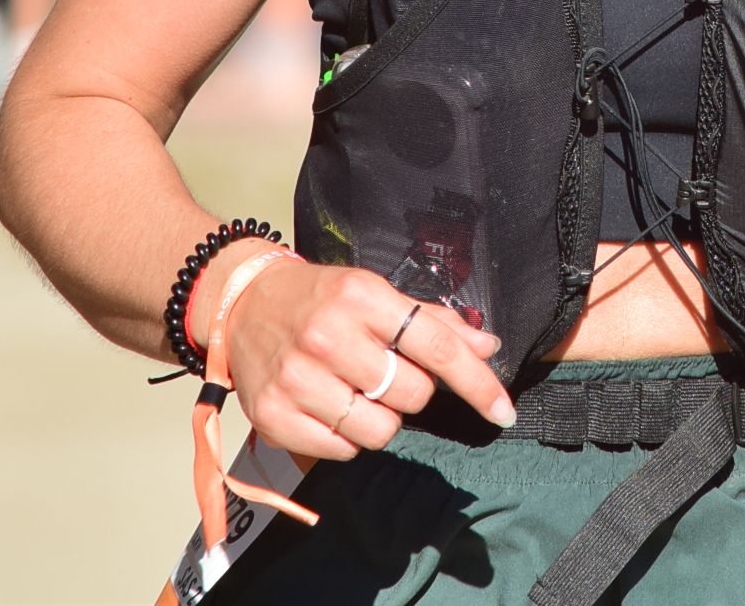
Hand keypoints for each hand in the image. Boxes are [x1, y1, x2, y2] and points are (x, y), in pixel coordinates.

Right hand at [210, 250, 514, 462]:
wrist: (241, 303)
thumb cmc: (320, 299)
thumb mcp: (373, 293)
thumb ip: (432, 321)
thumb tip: (488, 346)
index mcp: (361, 297)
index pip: (435, 347)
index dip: (477, 382)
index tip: (504, 411)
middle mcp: (327, 336)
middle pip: (412, 395)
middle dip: (412, 391)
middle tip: (385, 372)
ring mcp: (297, 379)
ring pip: (380, 430)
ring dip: (381, 419)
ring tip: (357, 392)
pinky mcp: (274, 417)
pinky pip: (342, 451)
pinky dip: (346, 437)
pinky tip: (329, 406)